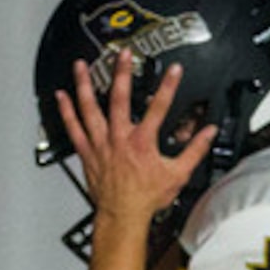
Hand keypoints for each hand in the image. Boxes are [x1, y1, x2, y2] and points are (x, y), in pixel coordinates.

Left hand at [54, 51, 215, 224]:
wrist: (122, 215)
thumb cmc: (145, 197)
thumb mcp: (177, 174)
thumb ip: (195, 150)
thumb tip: (208, 133)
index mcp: (142, 142)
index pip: (159, 107)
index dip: (168, 86)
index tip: (174, 68)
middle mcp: (119, 139)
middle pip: (119, 99)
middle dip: (122, 73)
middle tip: (123, 54)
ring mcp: (100, 144)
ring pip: (90, 108)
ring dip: (85, 85)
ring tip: (81, 65)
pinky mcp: (87, 152)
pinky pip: (73, 128)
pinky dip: (66, 111)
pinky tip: (61, 95)